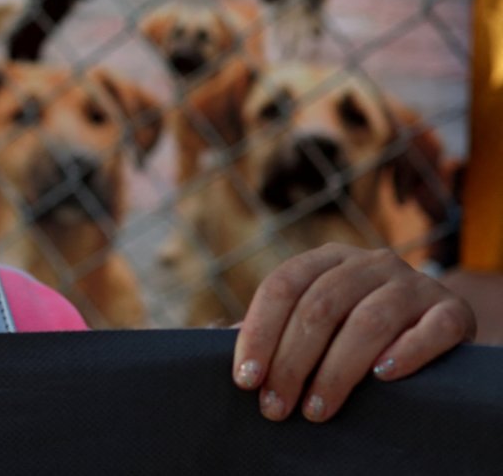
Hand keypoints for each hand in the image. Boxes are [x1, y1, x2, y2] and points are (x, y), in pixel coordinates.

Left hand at [231, 244, 474, 422]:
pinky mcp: (453, 311)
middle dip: (291, 362)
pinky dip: (406, 353)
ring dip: (338, 370)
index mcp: (327, 259)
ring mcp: (413, 284)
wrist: (435, 321)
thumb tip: (217, 337)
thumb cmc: (358, 325)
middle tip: (276, 407)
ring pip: (369, 321)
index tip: (246, 379)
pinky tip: (383, 378)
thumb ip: (276, 324)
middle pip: (320, 308)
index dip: (259, 333)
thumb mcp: (319, 315)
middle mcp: (369, 263)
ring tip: (317, 410)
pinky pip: (432, 328)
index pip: (282, 287)